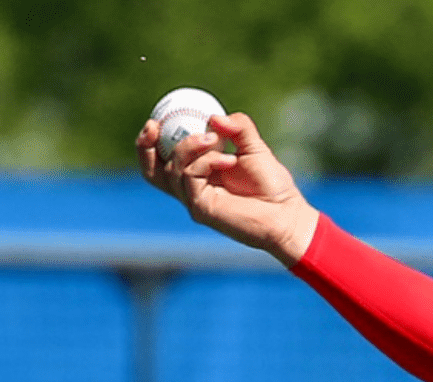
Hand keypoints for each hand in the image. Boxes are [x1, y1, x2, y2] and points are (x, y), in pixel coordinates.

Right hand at [136, 112, 319, 266]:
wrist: (287, 214)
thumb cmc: (272, 185)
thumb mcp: (255, 148)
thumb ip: (238, 129)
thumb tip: (214, 117)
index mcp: (198, 172)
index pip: (163, 157)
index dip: (151, 140)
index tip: (157, 119)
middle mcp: (191, 187)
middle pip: (152, 169)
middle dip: (145, 146)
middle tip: (154, 125)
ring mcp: (194, 199)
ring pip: (172, 169)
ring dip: (190, 147)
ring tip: (216, 140)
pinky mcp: (201, 209)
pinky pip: (190, 178)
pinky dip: (206, 162)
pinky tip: (229, 159)